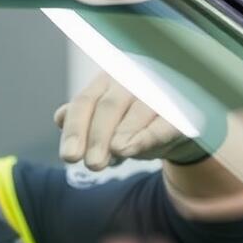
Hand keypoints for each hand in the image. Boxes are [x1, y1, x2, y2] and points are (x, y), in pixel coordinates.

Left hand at [54, 72, 205, 170]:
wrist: (175, 126)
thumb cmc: (131, 122)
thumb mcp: (106, 121)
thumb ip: (83, 118)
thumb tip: (60, 117)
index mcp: (107, 80)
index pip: (85, 103)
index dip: (75, 129)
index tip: (69, 157)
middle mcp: (131, 78)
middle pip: (109, 107)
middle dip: (98, 137)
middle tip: (92, 164)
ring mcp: (158, 90)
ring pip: (137, 111)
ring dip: (125, 134)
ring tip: (116, 153)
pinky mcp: (182, 108)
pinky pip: (165, 121)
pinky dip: (149, 135)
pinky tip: (135, 148)